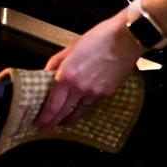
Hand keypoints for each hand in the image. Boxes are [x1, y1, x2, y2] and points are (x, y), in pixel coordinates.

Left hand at [35, 11, 144, 130]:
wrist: (127, 39)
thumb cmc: (101, 38)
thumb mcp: (71, 48)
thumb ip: (56, 63)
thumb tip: (46, 74)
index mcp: (66, 75)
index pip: (52, 105)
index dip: (44, 118)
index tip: (38, 123)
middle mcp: (79, 88)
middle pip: (62, 113)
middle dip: (52, 123)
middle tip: (45, 128)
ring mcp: (94, 93)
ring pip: (77, 113)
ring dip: (67, 119)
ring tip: (61, 122)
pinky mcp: (106, 94)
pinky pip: (90, 106)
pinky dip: (82, 109)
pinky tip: (78, 110)